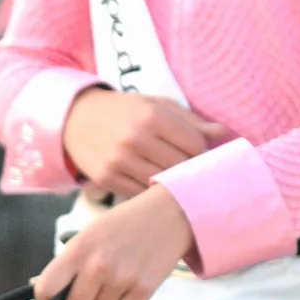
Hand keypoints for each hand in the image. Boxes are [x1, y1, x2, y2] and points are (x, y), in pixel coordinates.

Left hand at [35, 184, 193, 299]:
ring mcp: (122, 280)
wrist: (169, 214)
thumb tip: (45, 288)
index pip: (47, 288)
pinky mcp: (144, 290)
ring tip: (111, 284)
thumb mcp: (88, 233)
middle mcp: (97, 267)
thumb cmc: (124, 224)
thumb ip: (69, 261)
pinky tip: (126, 289)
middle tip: (86, 292)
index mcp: (78, 250)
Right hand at [63, 89, 226, 197]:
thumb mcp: (156, 105)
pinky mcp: (106, 178)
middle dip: (188, 169)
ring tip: (170, 176)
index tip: (197, 153)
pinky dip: (148, 191)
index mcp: (151, 116)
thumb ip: (190, 120)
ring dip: (170, 183)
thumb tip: (224, 134)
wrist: (74, 119)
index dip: (201, 151)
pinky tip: (149, 181)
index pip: (196, 145)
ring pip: (162, 184)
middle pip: (181, 167)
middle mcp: (134, 139)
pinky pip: (140, 193)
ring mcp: (118, 161)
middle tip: (187, 168)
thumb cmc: (123, 111)